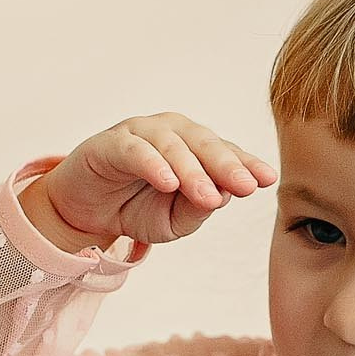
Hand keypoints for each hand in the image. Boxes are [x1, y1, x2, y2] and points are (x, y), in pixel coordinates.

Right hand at [23, 113, 275, 251]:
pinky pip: (135, 149)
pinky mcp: (111, 142)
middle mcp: (173, 133)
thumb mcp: (172, 222)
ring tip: (206, 196)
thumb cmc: (135, 208)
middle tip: (245, 186)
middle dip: (227, 165)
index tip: (268, 180)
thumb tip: (222, 196)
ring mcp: (142, 133)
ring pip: (173, 145)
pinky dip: (153, 164)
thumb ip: (197, 210)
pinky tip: (167, 182)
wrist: (86, 212)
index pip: (226, 153)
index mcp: (195, 149)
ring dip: (192, 170)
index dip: (247, 164)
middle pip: (205, 143)